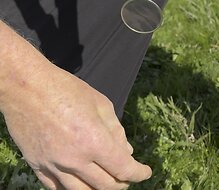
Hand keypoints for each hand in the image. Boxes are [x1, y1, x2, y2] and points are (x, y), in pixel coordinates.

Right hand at [1, 65, 150, 188]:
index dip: (139, 174)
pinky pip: (57, 188)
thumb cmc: (66, 90)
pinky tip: (81, 182)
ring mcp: (54, 164)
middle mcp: (75, 158)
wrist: (26, 86)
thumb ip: (117, 131)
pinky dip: (73, 188)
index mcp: (94, 141)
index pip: (124, 169)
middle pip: (106, 185)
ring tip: (107, 181)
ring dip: (99, 189)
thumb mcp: (101, 104)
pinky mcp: (37, 165)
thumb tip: (127, 152)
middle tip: (127, 176)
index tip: (145, 172)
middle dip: (122, 183)